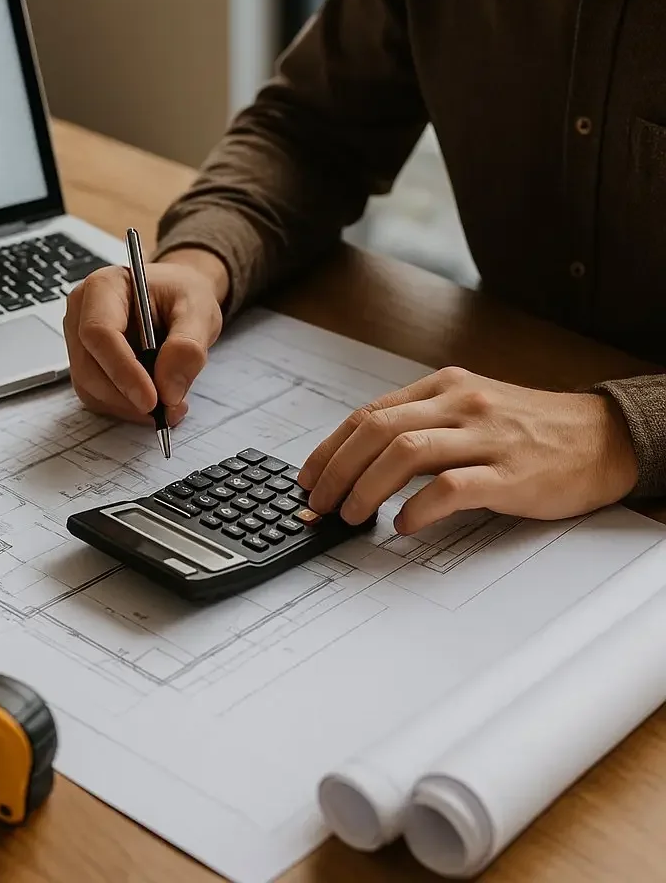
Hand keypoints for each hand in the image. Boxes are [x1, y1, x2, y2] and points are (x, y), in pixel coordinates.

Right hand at [63, 248, 227, 423]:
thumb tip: (168, 389)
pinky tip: (153, 400)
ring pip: (91, 388)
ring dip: (128, 406)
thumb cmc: (181, 295)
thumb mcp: (199, 311)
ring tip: (169, 404)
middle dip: (128, 396)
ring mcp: (79, 341)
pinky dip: (126, 407)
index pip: (99, 333)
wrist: (176, 299)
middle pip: (89, 367)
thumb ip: (188, 347)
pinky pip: (98, 396)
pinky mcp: (86, 364)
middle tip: (169, 409)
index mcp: (104, 287)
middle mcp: (81, 313)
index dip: (123, 370)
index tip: (152, 399)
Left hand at [297, 366, 638, 533]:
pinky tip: (404, 524)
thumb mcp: (469, 408)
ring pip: (406, 453)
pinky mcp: (510, 473)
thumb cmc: (527, 429)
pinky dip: (420, 507)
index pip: (368, 414)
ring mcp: (485, 437)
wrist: (602, 437)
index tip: (309, 477)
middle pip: (377, 431)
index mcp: (443, 388)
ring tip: (351, 514)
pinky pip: (453, 488)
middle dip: (337, 470)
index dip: (329, 448)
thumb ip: (420, 424)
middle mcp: (460, 404)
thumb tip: (360, 461)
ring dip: (367, 487)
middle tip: (319, 503)